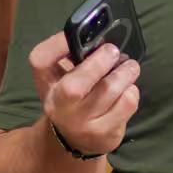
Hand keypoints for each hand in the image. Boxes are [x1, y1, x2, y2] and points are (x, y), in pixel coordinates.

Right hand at [29, 32, 140, 157]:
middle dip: (101, 60)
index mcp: (46, 84)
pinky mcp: (105, 134)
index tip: (77, 34)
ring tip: (130, 67)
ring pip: (108, 90)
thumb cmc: (69, 98)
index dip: (57, 44)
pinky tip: (127, 89)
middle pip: (75, 84)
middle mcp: (58, 106)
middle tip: (114, 51)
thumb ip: (71, 56)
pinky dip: (132, 91)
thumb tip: (97, 34)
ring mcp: (82, 123)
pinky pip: (126, 104)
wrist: (72, 138)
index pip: (40, 61)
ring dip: (125, 73)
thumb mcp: (60, 76)